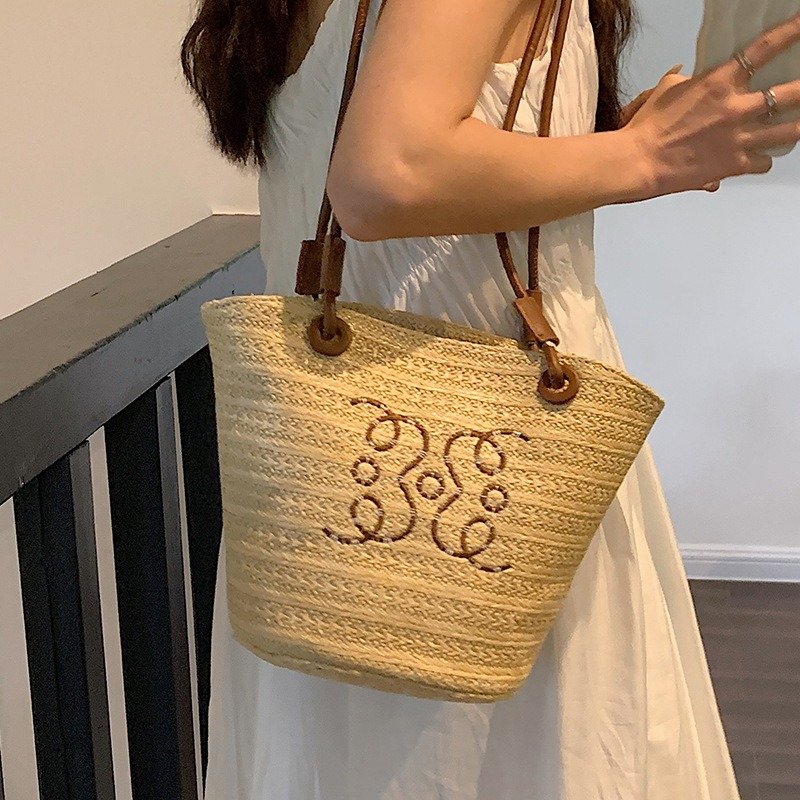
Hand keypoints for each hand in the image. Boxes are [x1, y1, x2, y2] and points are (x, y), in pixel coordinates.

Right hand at [620, 10, 799, 199]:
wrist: (638, 162)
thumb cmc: (647, 127)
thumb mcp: (664, 91)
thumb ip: (683, 80)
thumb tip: (685, 74)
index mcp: (719, 82)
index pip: (764, 49)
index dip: (791, 32)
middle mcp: (736, 108)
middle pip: (790, 94)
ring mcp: (739, 138)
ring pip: (788, 132)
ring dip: (798, 128)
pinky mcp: (733, 165)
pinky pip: (764, 162)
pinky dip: (763, 160)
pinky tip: (760, 158)